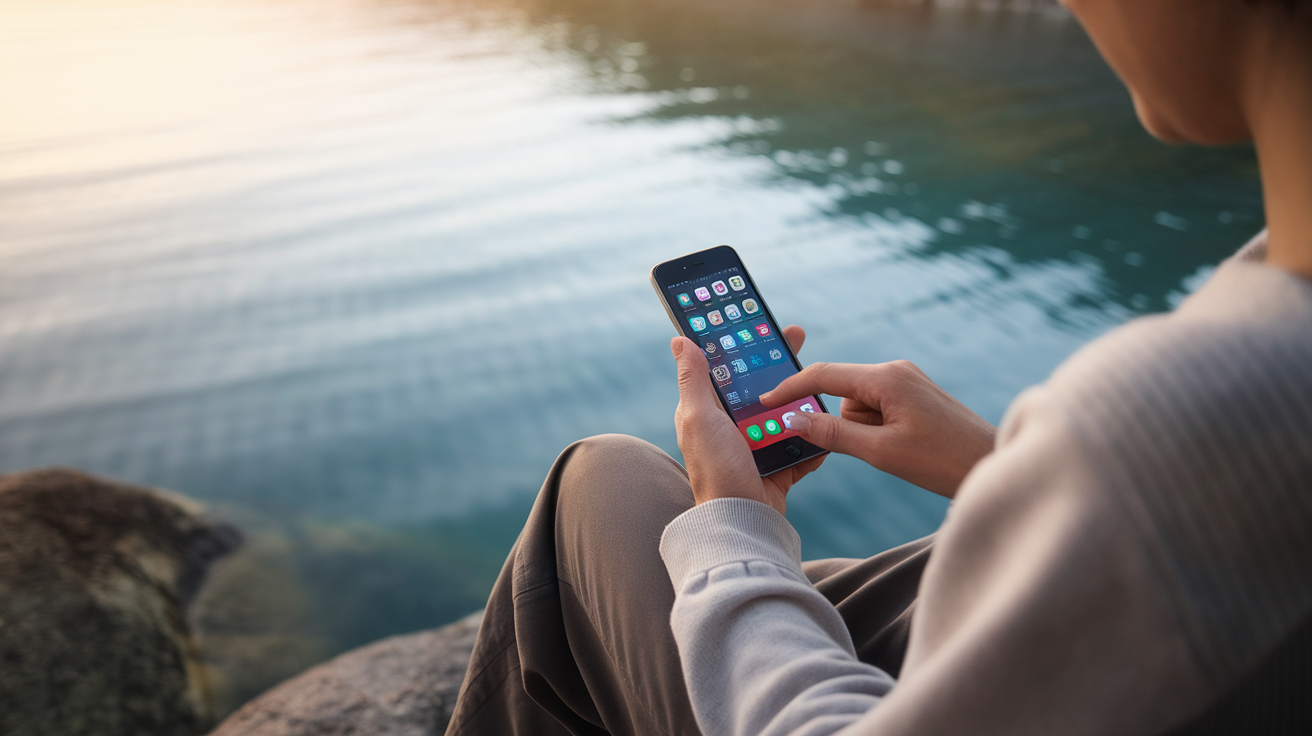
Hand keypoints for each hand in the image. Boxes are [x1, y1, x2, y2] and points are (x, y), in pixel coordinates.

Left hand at [671, 325, 825, 514]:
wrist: (743, 522)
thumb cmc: (716, 470)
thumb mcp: (700, 418)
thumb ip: (694, 380)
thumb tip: (680, 339)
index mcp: (707, 412)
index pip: (725, 369)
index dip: (741, 345)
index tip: (760, 323)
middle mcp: (729, 428)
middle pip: (759, 387)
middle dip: (779, 365)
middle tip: (798, 339)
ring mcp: (754, 447)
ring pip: (783, 413)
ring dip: (800, 403)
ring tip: (815, 385)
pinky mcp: (776, 467)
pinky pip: (799, 446)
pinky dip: (812, 439)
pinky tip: (823, 424)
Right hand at [761, 360, 995, 498]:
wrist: (993, 464)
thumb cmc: (942, 460)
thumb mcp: (881, 452)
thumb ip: (833, 434)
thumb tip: (794, 420)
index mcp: (885, 378)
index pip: (823, 376)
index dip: (790, 389)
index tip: (764, 403)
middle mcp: (895, 371)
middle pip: (842, 394)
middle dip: (845, 425)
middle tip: (874, 451)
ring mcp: (907, 382)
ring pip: (859, 407)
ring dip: (865, 433)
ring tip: (901, 454)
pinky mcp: (915, 397)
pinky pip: (877, 411)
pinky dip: (878, 432)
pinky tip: (905, 449)